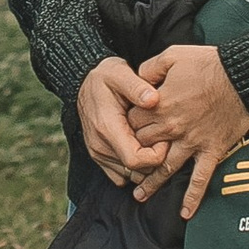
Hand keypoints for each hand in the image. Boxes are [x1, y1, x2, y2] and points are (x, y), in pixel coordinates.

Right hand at [75, 56, 155, 186]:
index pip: (136, 160)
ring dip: (147, 165)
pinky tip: (141, 148)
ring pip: (132, 176)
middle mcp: (100, 146)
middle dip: (156, 160)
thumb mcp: (119, 72)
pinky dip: (135, 168)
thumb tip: (154, 99)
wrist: (83, 83)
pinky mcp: (99, 157)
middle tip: (162, 138)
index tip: (165, 137)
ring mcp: (98, 154)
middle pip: (137, 171)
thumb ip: (137, 86)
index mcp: (107, 128)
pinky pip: (123, 176)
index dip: (157, 154)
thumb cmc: (105, 77)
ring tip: (152, 142)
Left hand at [128, 43, 248, 218]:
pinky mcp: (211, 151)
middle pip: (144, 147)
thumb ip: (149, 69)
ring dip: (151, 183)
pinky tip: (185, 213)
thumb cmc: (208, 63)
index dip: (126, 126)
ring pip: (166, 169)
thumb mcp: (172, 56)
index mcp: (160, 106)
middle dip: (134, 155)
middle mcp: (172, 128)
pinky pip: (200, 179)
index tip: (125, 130)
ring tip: (139, 196)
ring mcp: (192, 142)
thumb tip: (137, 79)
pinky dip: (192, 197)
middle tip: (126, 165)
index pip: (132, 123)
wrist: (243, 75)